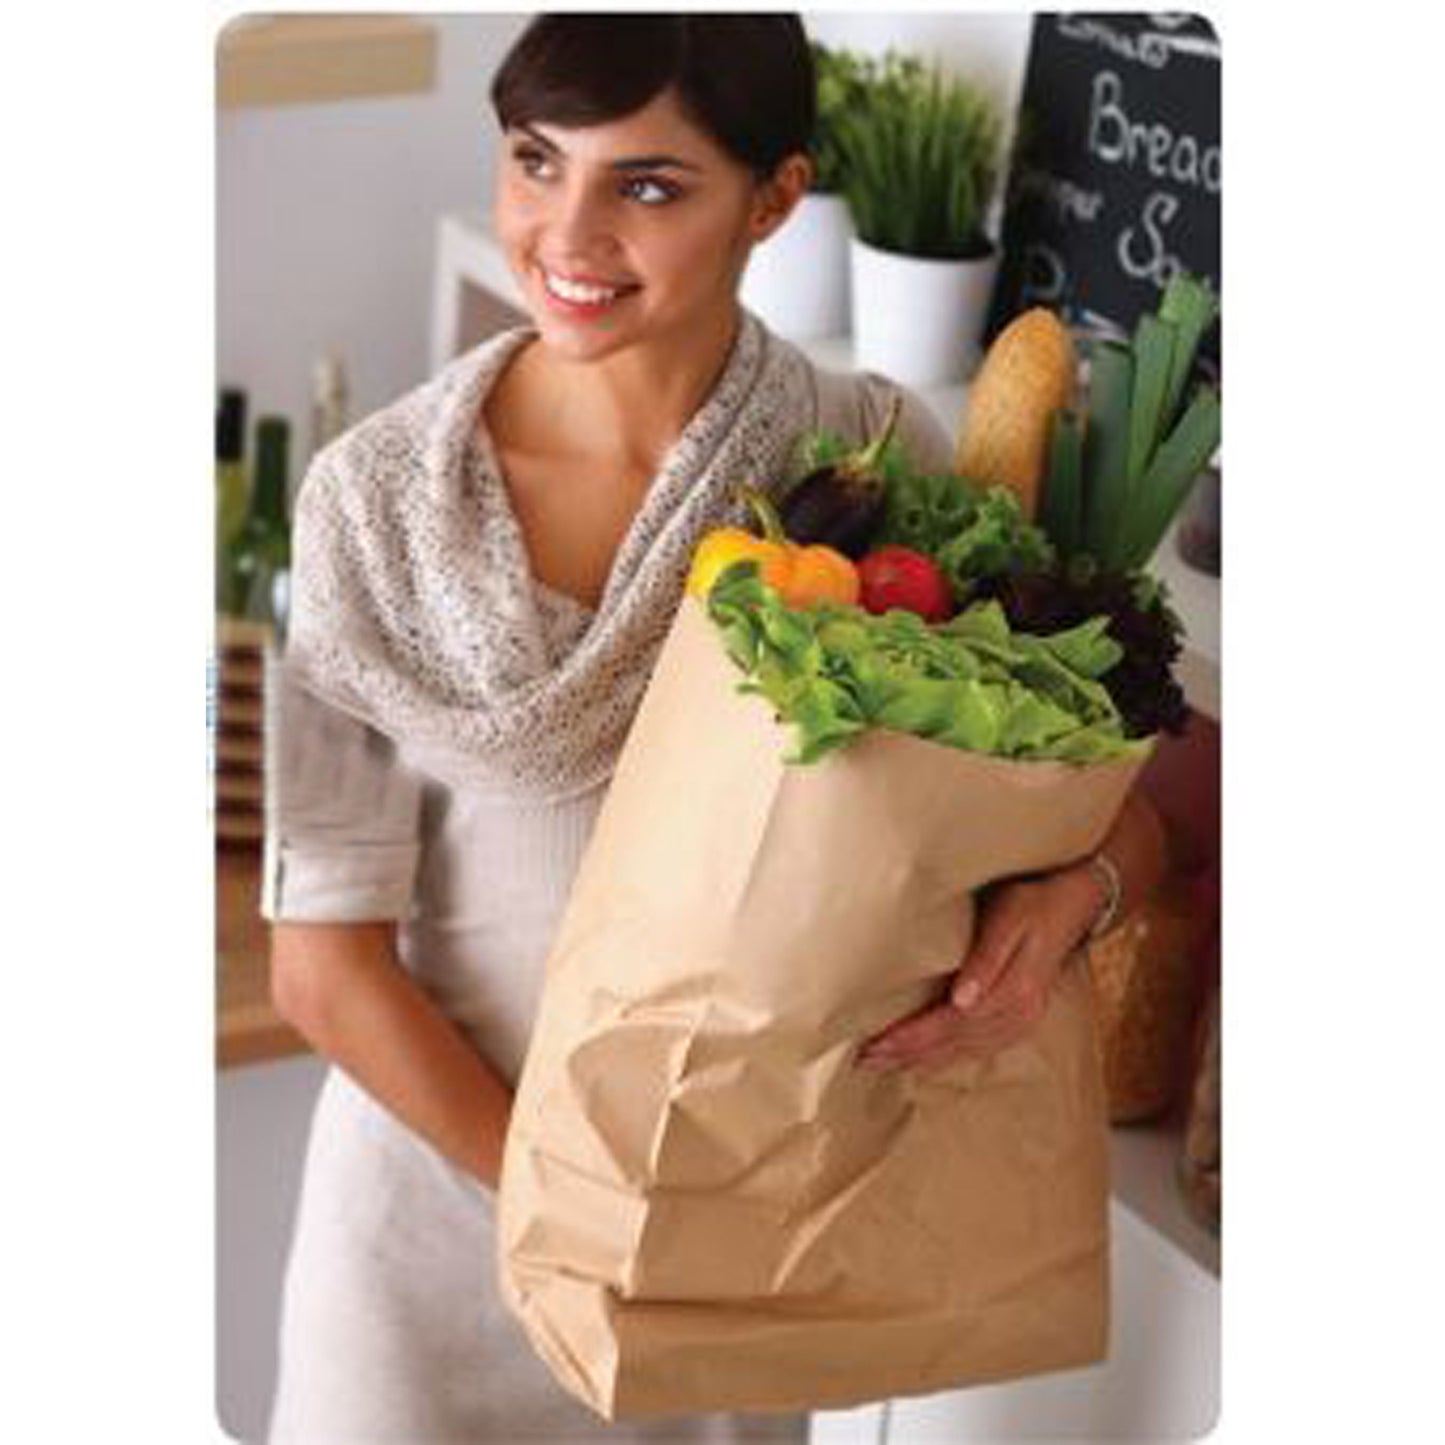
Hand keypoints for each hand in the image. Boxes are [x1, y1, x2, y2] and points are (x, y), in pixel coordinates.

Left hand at [855, 865, 1105, 1072]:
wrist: (1072, 904)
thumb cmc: (1031, 903)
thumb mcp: (1008, 920)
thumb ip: (986, 959)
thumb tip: (961, 1000)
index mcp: (1012, 992)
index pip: (949, 1023)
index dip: (910, 1037)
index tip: (874, 1045)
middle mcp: (1018, 1015)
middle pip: (953, 1043)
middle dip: (907, 1055)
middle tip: (864, 1061)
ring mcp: (1022, 1021)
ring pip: (964, 1051)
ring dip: (922, 1061)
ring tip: (885, 1065)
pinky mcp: (1021, 1020)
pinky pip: (979, 1049)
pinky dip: (947, 1057)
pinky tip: (926, 1061)